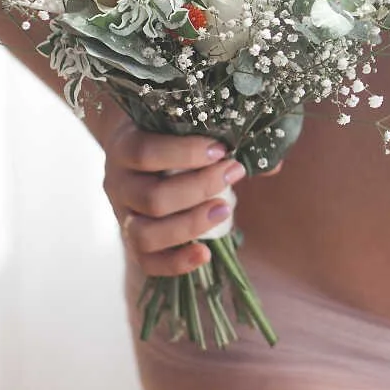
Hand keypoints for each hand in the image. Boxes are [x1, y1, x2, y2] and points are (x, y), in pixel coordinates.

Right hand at [101, 124, 275, 276]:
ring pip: (144, 234)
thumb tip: (273, 164)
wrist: (138, 141)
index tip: (222, 149)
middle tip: (235, 172)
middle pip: (152, 198)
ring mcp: (121, 215)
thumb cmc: (171, 132)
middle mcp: (117, 183)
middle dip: (200, 188)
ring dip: (190, 225)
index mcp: (124, 147)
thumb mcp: (186, 126)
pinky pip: (146, 262)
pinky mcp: (131, 240)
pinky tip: (205, 254)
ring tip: (225, 210)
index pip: (145, 153)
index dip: (184, 153)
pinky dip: (175, 263)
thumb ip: (223, 140)